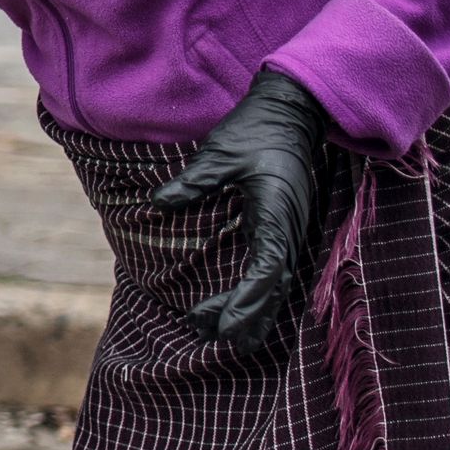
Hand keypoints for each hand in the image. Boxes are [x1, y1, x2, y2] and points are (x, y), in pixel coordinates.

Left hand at [148, 69, 334, 350]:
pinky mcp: (284, 228)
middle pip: (272, 288)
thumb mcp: (221, 152)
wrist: (292, 113)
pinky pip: (275, 270)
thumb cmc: (257, 130)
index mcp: (277, 214)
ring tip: (223, 337)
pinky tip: (241, 309)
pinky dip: (259, 293)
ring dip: (252, 310)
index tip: (224, 325)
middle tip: (209, 336)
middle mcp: (289, 230)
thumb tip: (157, 203)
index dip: (246, 301)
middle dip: (245, 316)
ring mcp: (290, 231)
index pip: (266, 270)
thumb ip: (194, 181)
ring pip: (276, 284)